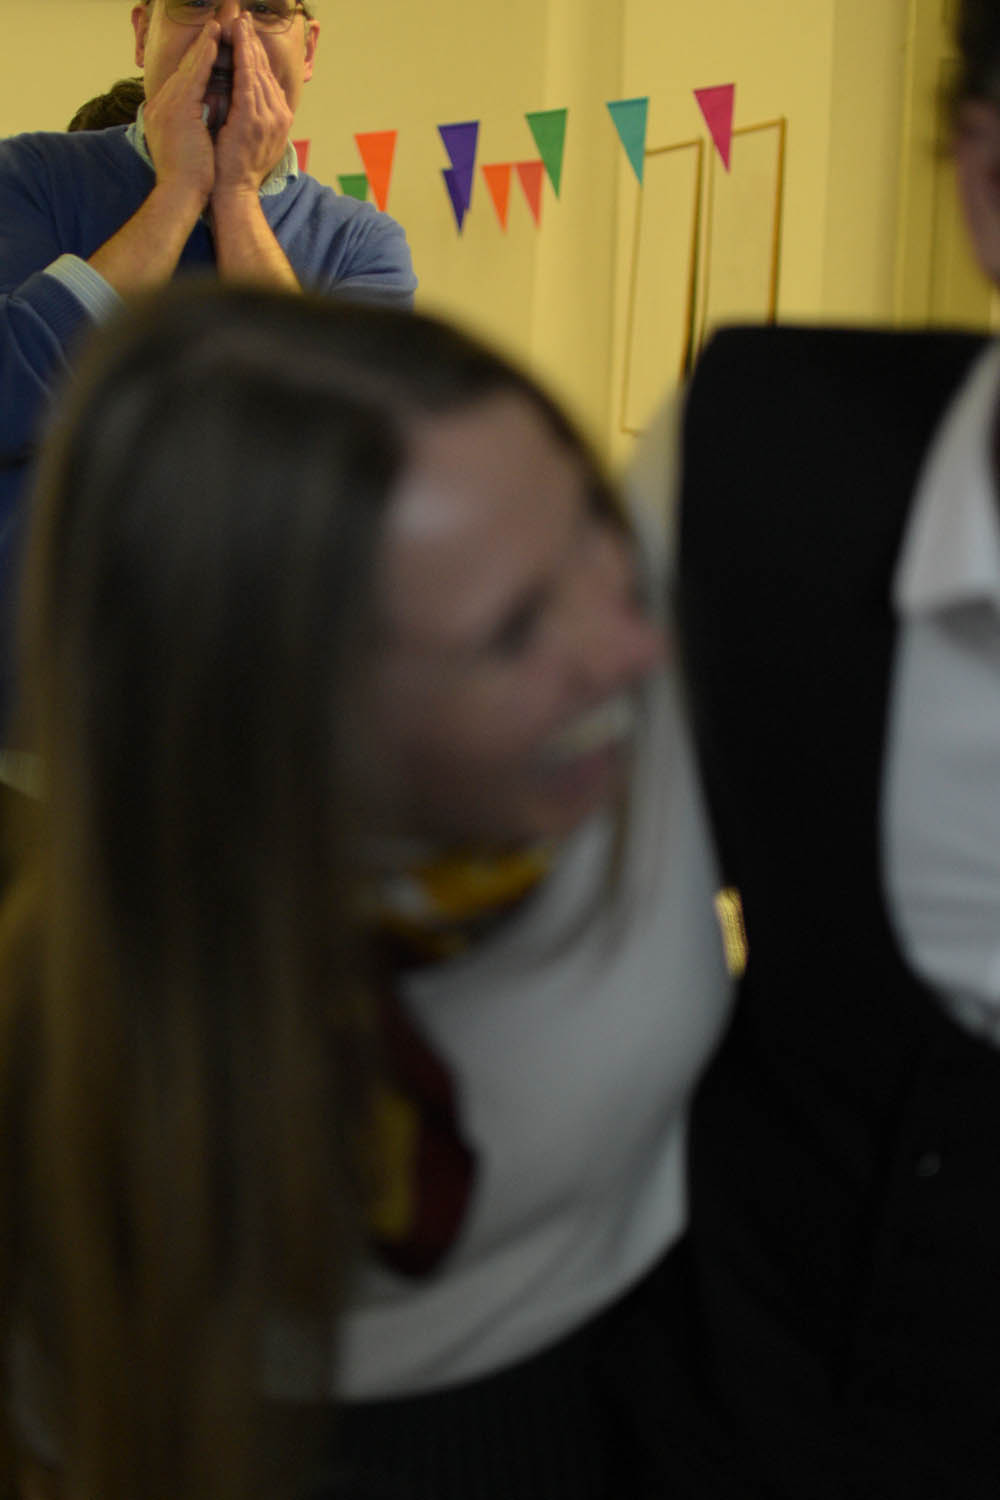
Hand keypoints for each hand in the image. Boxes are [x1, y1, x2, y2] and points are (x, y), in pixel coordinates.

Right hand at [142, 22, 217, 209]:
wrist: (180, 196)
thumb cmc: (188, 180)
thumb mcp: (187, 145)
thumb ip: (190, 126)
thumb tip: (201, 116)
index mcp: (161, 114)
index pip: (181, 82)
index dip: (196, 63)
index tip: (210, 49)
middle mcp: (159, 105)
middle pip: (183, 68)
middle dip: (200, 48)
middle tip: (216, 27)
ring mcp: (166, 105)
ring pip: (189, 66)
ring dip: (204, 45)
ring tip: (218, 27)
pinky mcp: (178, 109)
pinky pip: (195, 75)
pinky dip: (205, 57)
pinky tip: (215, 43)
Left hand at [212, 14, 292, 198]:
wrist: (233, 194)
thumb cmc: (233, 170)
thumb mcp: (249, 139)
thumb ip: (252, 117)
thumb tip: (245, 98)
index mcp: (278, 120)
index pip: (267, 80)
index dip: (256, 56)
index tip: (246, 36)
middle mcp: (279, 116)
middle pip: (265, 70)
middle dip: (253, 43)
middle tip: (243, 19)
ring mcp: (268, 118)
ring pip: (257, 70)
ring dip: (248, 43)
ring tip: (239, 22)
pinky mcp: (253, 119)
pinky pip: (248, 79)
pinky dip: (242, 57)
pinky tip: (237, 39)